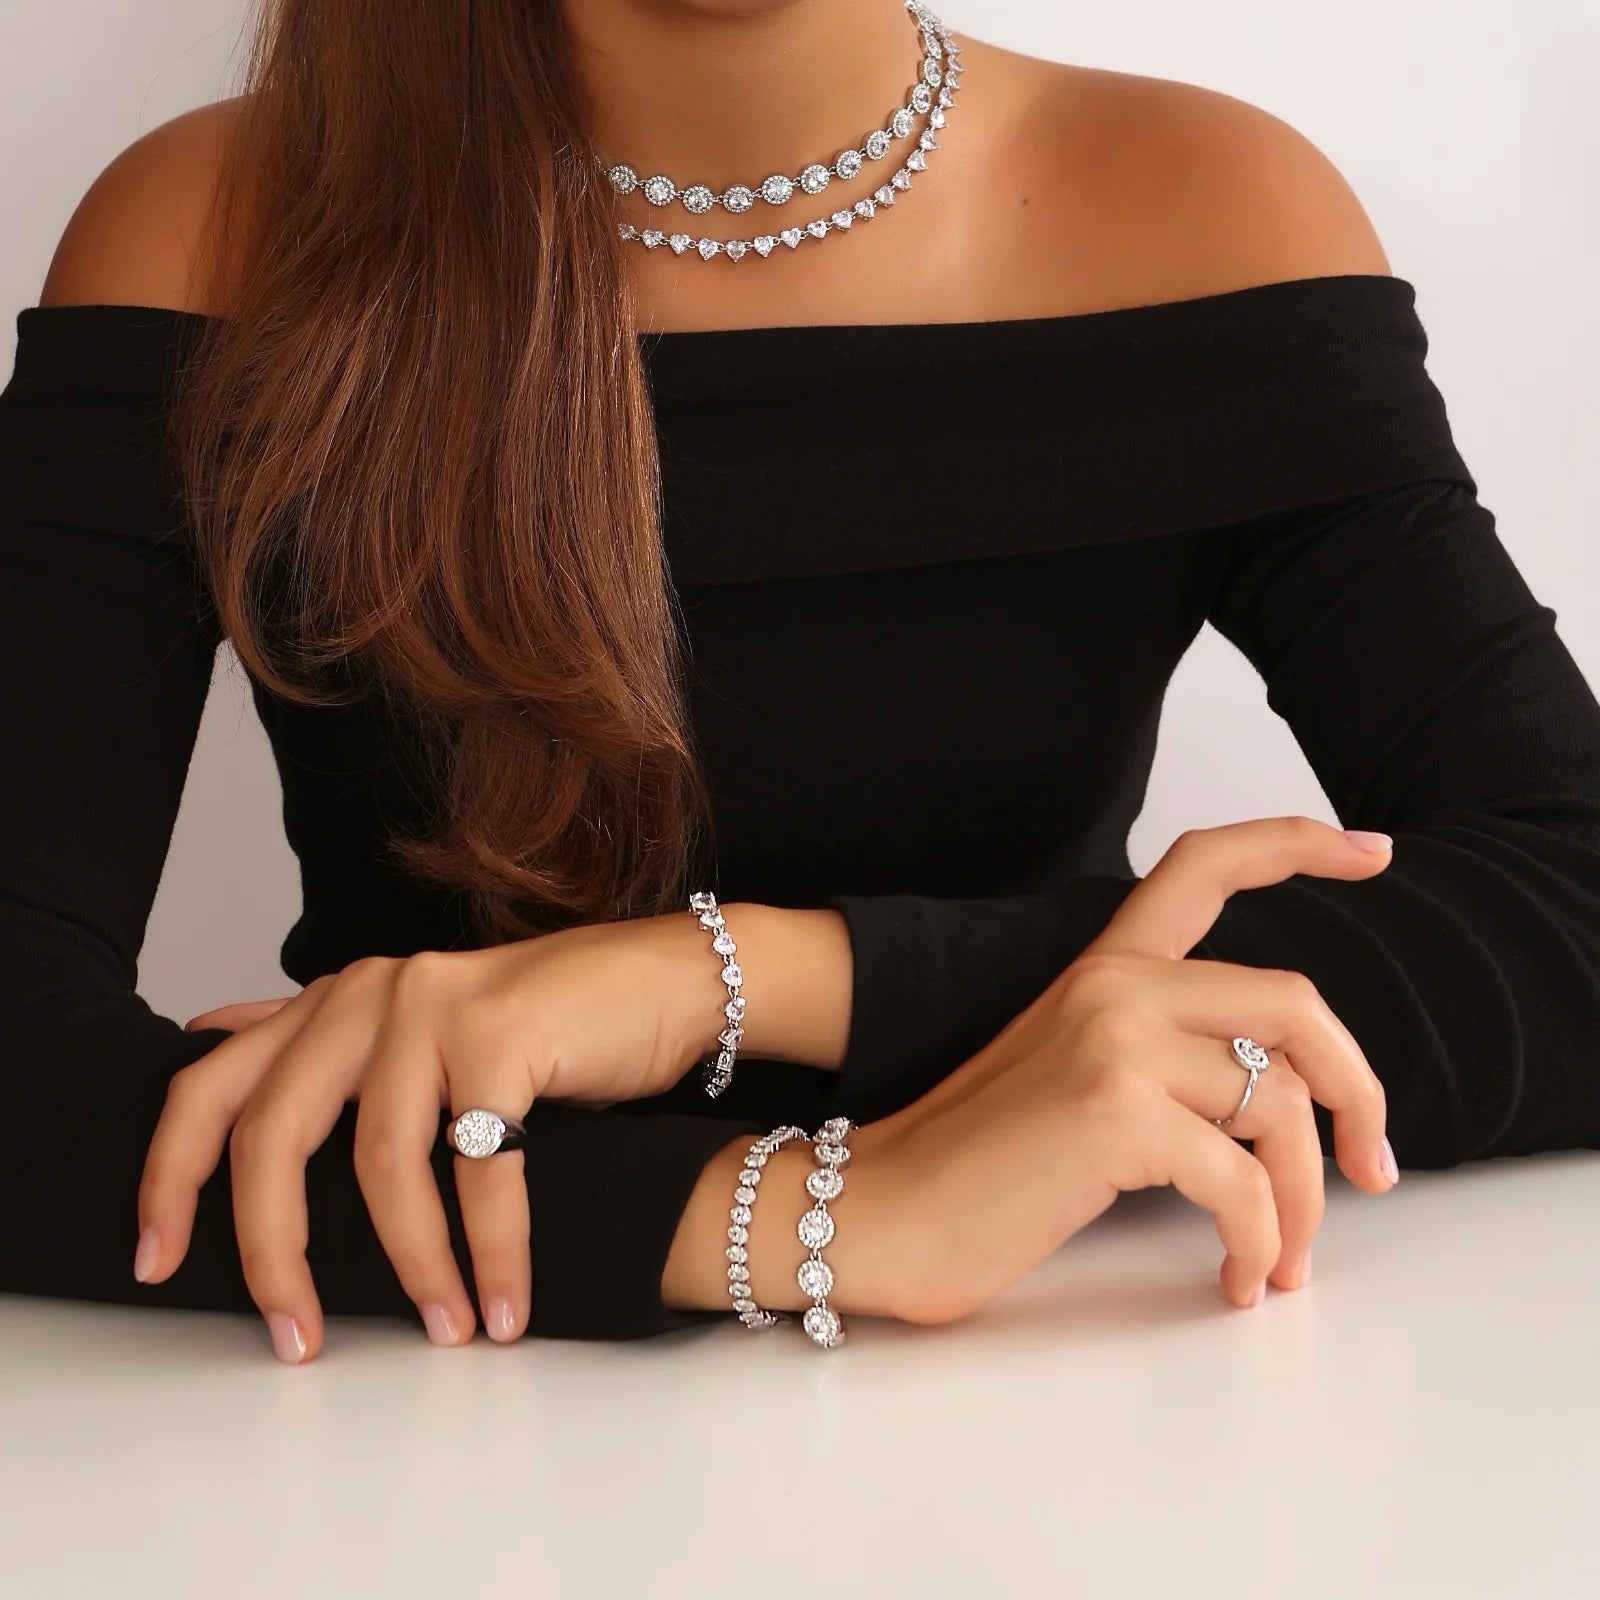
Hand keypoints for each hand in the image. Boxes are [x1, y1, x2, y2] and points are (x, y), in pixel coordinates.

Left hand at [137, 910, 727, 1360]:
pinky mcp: (502, 1034)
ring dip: (411, 1267)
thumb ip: (329, 1044)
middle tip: (294, 1336)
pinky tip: (502, 1306)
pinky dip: (491, 1252)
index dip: (169, 1177)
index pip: (210, 1085)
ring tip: (442, 1329)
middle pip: (272, 1133)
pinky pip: (481, 1170)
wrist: (668, 982)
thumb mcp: (422, 1030)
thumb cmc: (551, 1025)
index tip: (157, 1262)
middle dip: (272, 1251)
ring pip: (380, 1163)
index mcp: (335, 999)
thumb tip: (212, 1049)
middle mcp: (369, 991)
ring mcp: (433, 1005)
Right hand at [859, 816, 1398, 1323]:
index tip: (1370, 851)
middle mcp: (1113, 985)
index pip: (1204, 866)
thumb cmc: (974, 1163)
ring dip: (1304, 1200)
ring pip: (1279, 1103)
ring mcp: (1113, 1040)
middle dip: (1360, 1092)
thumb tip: (1279, 1102)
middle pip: (1294, 1002)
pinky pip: (1243, 1182)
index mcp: (1102, 969)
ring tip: (1282, 1257)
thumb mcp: (1071, 1075)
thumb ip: (1160, 1056)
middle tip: (1376, 1166)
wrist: (879, 1211)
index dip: (1296, 844)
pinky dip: (1260, 1242)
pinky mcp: (1114, 1112)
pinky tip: (1238, 1276)